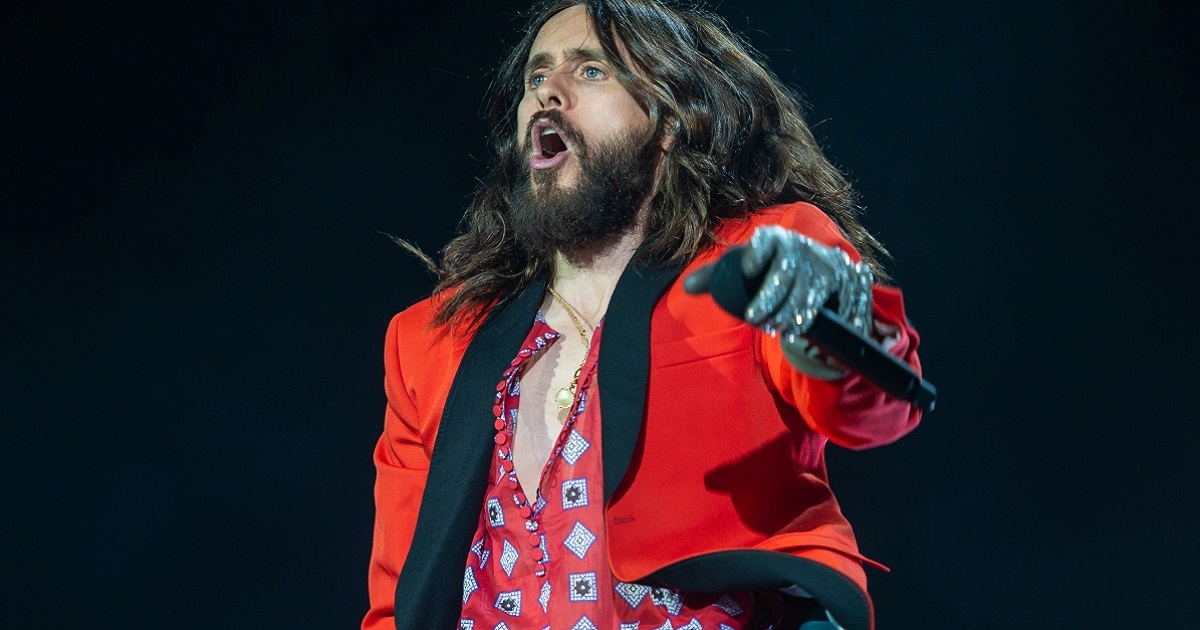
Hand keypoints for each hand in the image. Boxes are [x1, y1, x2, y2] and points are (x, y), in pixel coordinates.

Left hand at [685, 226, 873, 376]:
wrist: (817, 265)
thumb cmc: (770, 269)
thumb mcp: (745, 267)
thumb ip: (717, 276)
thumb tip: (687, 287)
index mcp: (775, 240)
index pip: (766, 242)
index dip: (758, 252)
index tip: (748, 269)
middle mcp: (804, 248)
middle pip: (788, 273)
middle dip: (773, 299)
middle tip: (758, 320)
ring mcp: (829, 264)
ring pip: (812, 289)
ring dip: (796, 312)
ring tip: (781, 329)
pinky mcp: (851, 282)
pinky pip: (842, 301)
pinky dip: (825, 317)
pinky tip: (812, 330)